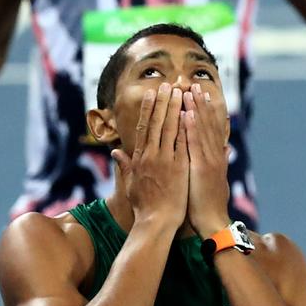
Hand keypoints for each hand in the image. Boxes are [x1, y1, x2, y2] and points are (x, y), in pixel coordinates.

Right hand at [111, 83, 188, 227]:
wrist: (156, 221)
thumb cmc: (143, 206)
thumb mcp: (130, 184)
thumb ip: (124, 165)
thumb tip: (115, 151)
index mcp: (139, 158)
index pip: (144, 127)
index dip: (149, 109)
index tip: (153, 94)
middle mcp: (151, 155)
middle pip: (157, 123)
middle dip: (163, 102)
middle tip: (169, 84)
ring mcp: (165, 160)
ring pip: (170, 128)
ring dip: (175, 108)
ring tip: (180, 91)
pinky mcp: (178, 167)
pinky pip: (183, 142)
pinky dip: (186, 127)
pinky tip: (191, 113)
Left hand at [183, 84, 229, 237]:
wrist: (212, 221)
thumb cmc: (208, 204)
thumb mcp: (215, 179)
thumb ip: (220, 162)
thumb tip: (227, 149)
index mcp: (215, 157)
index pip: (210, 129)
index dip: (206, 111)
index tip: (201, 94)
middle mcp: (214, 155)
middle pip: (208, 125)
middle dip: (201, 104)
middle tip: (194, 85)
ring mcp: (208, 160)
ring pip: (202, 130)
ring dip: (196, 110)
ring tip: (189, 92)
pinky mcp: (201, 168)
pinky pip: (195, 145)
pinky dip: (191, 129)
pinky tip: (185, 114)